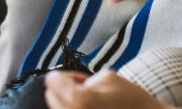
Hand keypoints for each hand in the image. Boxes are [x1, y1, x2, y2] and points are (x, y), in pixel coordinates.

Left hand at [44, 70, 167, 108]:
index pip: (52, 80)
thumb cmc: (130, 99)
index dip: (67, 76)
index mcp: (78, 99)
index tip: (81, 80)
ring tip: (91, 105)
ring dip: (69, 104)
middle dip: (65, 91)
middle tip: (88, 93)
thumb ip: (82, 77)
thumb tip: (64, 83)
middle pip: (50, 96)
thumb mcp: (107, 77)